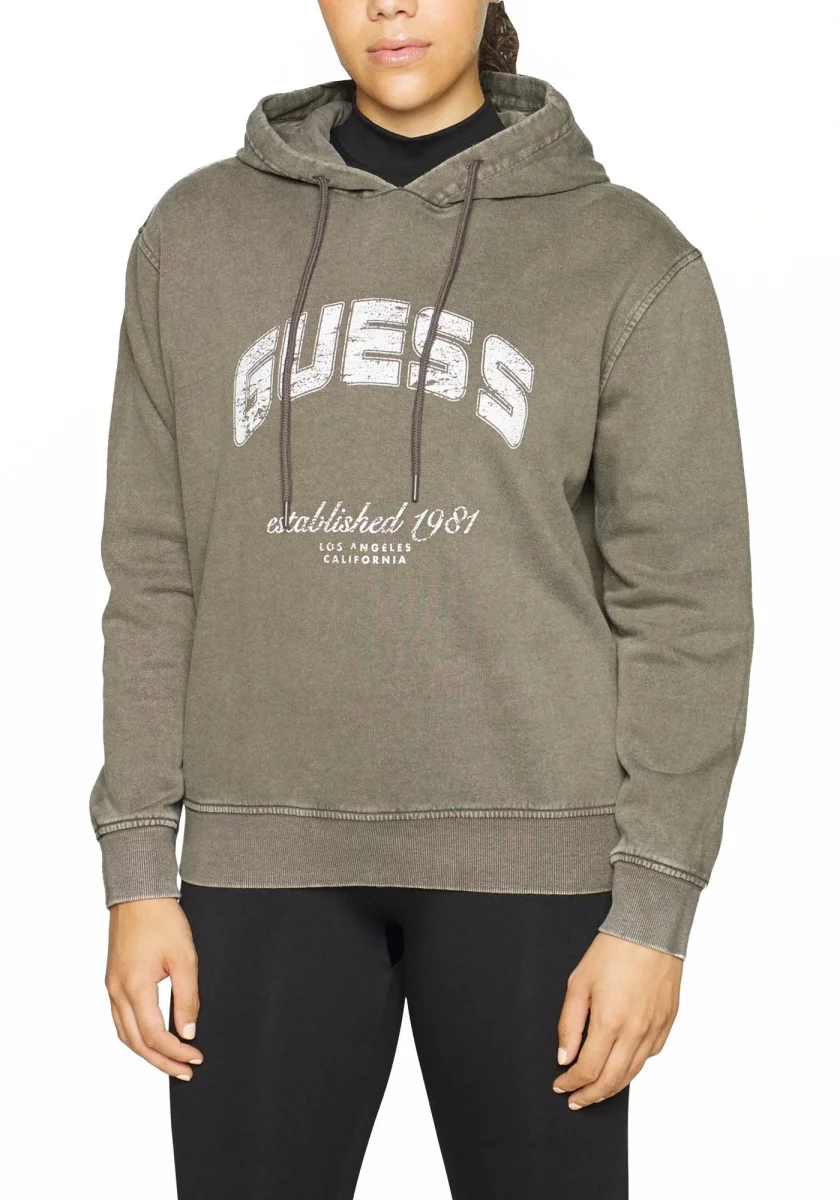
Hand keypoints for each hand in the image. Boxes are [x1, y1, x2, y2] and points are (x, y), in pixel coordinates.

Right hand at [105, 897, 202, 1080]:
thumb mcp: (185, 958)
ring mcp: (111, 987)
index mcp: (135, 987)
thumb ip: (187, 998)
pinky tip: (152, 1038)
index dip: (176, 1051)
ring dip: (147, 1052)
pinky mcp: (113, 980)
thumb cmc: (162, 920)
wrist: (139, 894)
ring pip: (125, 1034)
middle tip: (185, 1072)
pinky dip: (136, 1035)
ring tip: (171, 1062)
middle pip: (136, 1043)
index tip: (196, 1057)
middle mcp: (117, 992)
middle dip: (161, 1061)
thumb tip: (188, 1032)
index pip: (154, 1035)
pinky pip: (121, 1019)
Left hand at [553, 931, 681, 1108]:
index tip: (561, 1085)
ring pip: (632, 1073)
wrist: (650, 931)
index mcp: (610, 1021)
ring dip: (611, 1087)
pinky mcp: (667, 1024)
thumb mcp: (578, 983)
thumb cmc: (613, 951)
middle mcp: (636, 1031)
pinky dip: (632, 1068)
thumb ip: (570, 1025)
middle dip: (590, 1095)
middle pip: (611, 1080)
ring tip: (595, 1092)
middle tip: (576, 1100)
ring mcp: (654, 1030)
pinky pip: (649, 1056)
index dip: (572, 1083)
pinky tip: (620, 1067)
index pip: (588, 1069)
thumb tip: (565, 1058)